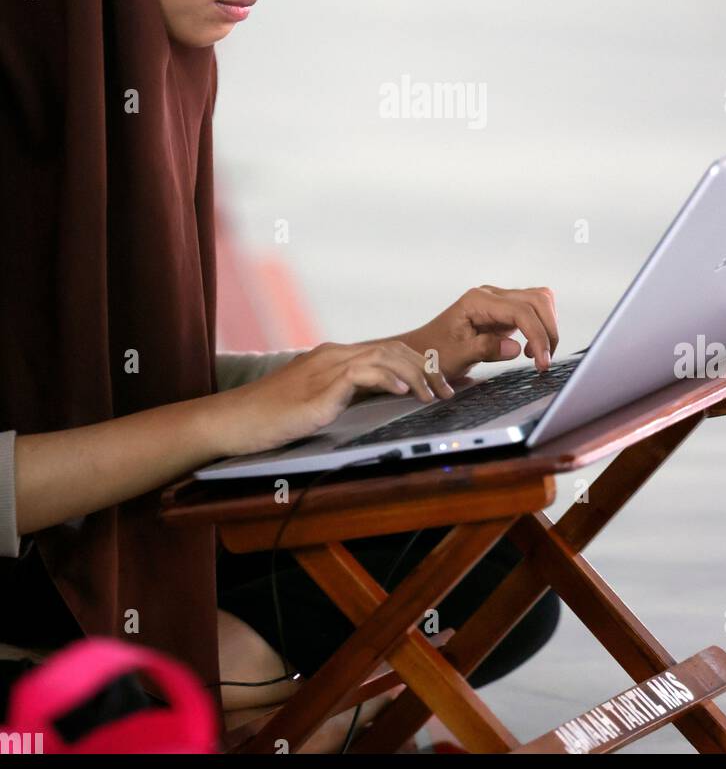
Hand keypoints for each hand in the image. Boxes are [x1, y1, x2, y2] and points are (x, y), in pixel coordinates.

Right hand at [214, 340, 452, 457]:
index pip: (389, 350)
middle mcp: (334, 355)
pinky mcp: (319, 387)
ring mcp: (326, 367)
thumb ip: (346, 394)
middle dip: (427, 368)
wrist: (234, 421)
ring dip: (416, 375)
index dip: (420, 363)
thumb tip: (381, 399)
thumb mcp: (318, 402)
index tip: (442, 382)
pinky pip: (362, 373)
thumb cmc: (271, 417)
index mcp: (335, 357)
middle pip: (394, 348)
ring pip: (384, 356)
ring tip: (433, 394)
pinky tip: (402, 392)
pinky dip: (387, 379)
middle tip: (448, 391)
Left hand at [399, 285, 558, 381]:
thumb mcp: (455, 356)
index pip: (520, 311)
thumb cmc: (434, 353)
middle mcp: (491, 296)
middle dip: (548, 330)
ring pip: (540, 301)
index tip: (541, 361)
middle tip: (543, 362)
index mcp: (477, 301)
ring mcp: (499, 302)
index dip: (537, 336)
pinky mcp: (504, 313)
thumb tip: (515, 348)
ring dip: (547, 327)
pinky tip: (529, 350)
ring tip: (538, 356)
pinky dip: (540, 328)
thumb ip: (484, 349)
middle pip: (537, 300)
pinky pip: (533, 311)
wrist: (422, 351)